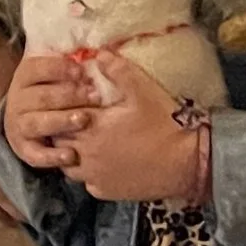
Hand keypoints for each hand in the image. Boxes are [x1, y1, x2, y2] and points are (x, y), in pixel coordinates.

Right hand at [2, 47, 96, 171]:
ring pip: (38, 123)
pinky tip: (71, 155)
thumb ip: (75, 66)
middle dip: (69, 95)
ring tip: (84, 120)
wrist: (28, 123)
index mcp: (25, 76)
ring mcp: (18, 125)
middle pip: (42, 96)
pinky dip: (52, 156)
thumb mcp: (60, 75)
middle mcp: (17, 100)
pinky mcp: (23, 149)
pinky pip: (35, 154)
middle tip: (95, 96)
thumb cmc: (56, 93)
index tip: (83, 72)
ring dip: (62, 121)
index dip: (60, 69)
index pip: (38, 68)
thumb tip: (104, 54)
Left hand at [56, 52, 205, 203]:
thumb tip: (99, 53)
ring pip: (68, 166)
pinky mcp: (106, 192)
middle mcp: (86, 155)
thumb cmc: (164, 123)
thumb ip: (118, 70)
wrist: (186, 162)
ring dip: (73, 154)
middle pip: (59, 143)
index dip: (65, 109)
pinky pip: (87, 183)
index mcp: (91, 128)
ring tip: (87, 143)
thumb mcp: (143, 90)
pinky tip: (103, 164)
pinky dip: (90, 174)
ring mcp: (94, 177)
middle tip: (79, 122)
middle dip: (64, 131)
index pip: (60, 117)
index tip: (77, 103)